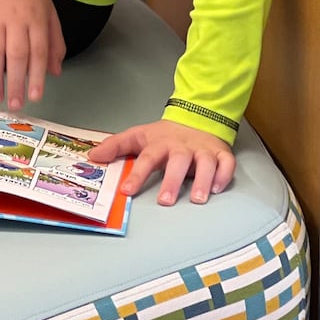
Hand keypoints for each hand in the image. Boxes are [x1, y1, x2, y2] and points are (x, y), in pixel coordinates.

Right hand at [0, 0, 63, 109]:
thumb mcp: (48, 12)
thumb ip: (54, 42)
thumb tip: (55, 72)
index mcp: (36, 18)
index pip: (38, 51)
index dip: (37, 76)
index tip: (36, 96)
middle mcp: (15, 19)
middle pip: (16, 55)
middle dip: (16, 82)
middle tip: (15, 104)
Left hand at [88, 119, 234, 205]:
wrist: (196, 118)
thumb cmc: (165, 135)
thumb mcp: (138, 136)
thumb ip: (115, 146)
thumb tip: (93, 156)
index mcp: (160, 144)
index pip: (147, 159)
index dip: (137, 175)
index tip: (127, 190)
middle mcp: (182, 147)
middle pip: (177, 162)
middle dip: (172, 181)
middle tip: (165, 201)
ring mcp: (203, 150)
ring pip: (205, 163)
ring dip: (202, 180)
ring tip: (197, 199)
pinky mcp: (220, 153)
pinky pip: (226, 164)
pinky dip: (224, 175)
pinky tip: (217, 188)